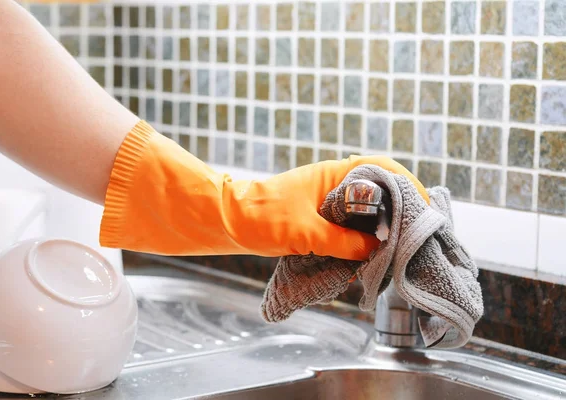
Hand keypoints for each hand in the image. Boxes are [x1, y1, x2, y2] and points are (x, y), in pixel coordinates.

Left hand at [224, 155, 428, 259]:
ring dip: (385, 219)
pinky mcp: (320, 212)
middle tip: (421, 227)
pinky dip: (366, 229)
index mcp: (333, 174)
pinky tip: (374, 246)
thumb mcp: (306, 234)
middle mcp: (334, 180)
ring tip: (403, 240)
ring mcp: (327, 195)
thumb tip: (379, 249)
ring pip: (367, 203)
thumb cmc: (263, 218)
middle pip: (379, 186)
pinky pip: (352, 217)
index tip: (425, 205)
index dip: (408, 184)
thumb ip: (344, 242)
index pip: (382, 168)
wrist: (229, 220)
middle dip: (402, 204)